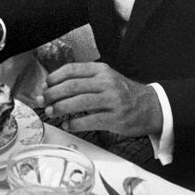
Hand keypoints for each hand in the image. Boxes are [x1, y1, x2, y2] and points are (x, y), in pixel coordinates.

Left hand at [43, 62, 162, 137]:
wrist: (151, 106)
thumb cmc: (124, 93)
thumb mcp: (107, 78)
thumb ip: (85, 80)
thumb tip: (54, 86)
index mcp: (101, 70)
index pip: (72, 69)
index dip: (54, 78)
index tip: (45, 86)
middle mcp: (106, 82)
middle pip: (72, 86)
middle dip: (53, 94)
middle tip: (43, 101)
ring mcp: (112, 100)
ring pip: (79, 102)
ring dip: (60, 108)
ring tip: (52, 112)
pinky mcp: (116, 118)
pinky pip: (90, 120)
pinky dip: (75, 123)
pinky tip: (68, 125)